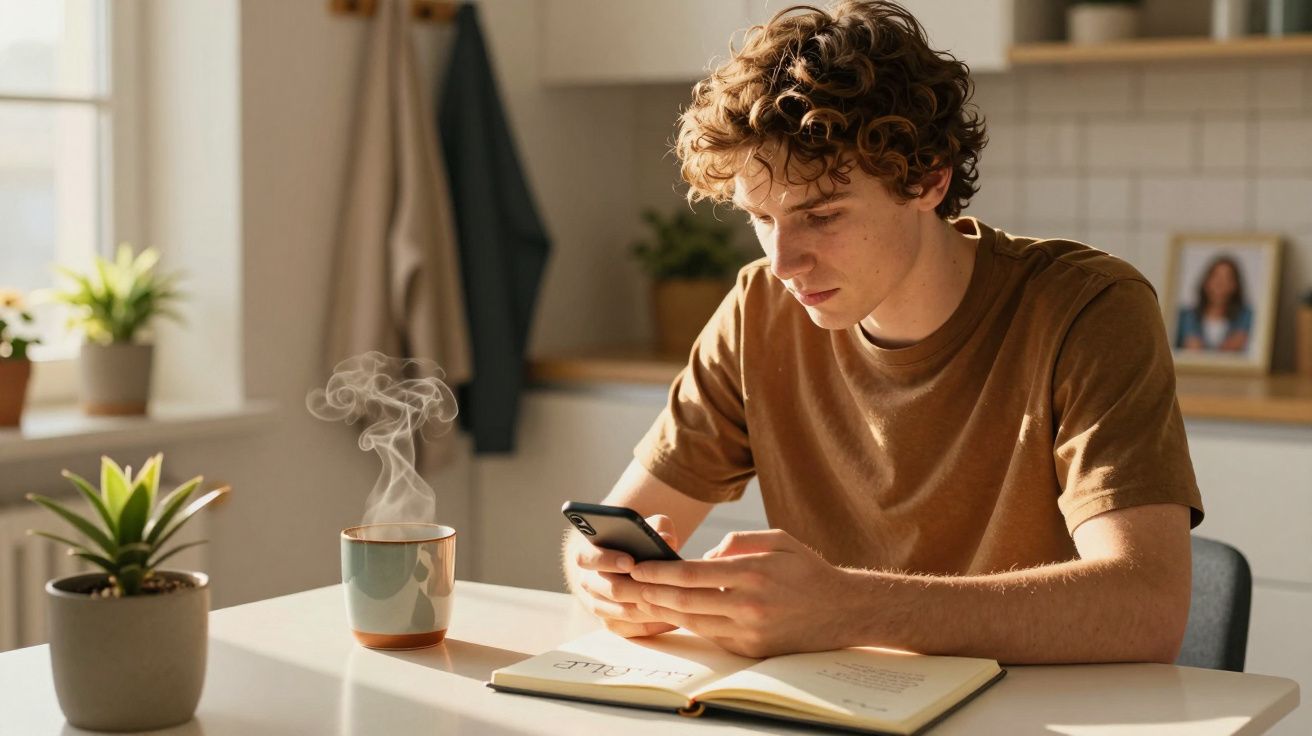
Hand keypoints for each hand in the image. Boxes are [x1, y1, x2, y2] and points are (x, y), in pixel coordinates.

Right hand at [568, 514, 679, 637]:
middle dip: (637, 589)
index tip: (631, 562)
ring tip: (673, 602)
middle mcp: (588, 583)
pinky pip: (632, 630)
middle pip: (610, 589)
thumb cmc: (639, 542)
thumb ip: (656, 527)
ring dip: (648, 608)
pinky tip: (674, 617)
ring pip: (623, 612)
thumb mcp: (647, 528)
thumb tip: (666, 539)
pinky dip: (653, 625)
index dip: (607, 560)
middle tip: (660, 587)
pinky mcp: (613, 624)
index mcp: (588, 555)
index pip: (586, 558)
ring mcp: (599, 606)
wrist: (632, 566)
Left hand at [630, 529, 851, 657]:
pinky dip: (690, 624)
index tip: (640, 566)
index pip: (694, 573)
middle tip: (629, 585)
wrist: (842, 611)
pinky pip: (712, 636)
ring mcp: (750, 631)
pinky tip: (674, 614)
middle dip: (652, 592)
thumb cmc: (808, 570)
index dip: (661, 571)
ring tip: (642, 599)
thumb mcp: (778, 540)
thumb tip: (705, 554)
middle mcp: (749, 604)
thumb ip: (738, 542)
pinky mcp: (752, 649)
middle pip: (686, 601)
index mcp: (753, 573)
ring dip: (665, 611)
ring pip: (694, 622)